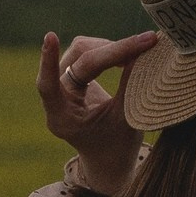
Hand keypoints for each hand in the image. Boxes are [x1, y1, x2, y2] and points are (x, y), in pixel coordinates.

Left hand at [37, 29, 158, 195]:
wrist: (111, 160)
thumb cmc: (119, 146)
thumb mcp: (127, 117)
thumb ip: (130, 84)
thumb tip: (144, 50)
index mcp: (63, 117)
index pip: (48, 84)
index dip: (49, 59)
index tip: (50, 36)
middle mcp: (60, 100)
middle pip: (79, 60)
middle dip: (113, 50)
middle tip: (147, 43)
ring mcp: (67, 89)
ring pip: (83, 52)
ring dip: (111, 48)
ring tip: (139, 50)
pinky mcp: (77, 81)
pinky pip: (89, 55)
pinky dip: (111, 51)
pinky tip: (128, 55)